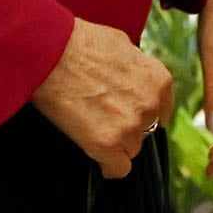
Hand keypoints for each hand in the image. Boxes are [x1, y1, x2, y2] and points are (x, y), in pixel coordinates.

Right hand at [30, 17, 174, 178]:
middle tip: (102, 114)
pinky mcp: (106, 145)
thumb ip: (137, 68)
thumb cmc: (80, 43)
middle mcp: (150, 106)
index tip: (127, 112)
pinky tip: (95, 154)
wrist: (50, 53)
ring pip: (130, 149)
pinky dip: (107, 166)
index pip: (162, 111)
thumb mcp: (122, 44)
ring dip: (114, 143)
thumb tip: (134, 77)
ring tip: (90, 125)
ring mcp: (129, 127)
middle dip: (127, 126)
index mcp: (159, 81)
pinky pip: (117, 169)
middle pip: (145, 132)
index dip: (142, 112)